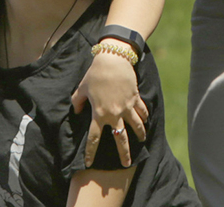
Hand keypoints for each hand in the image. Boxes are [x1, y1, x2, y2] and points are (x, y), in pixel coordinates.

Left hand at [70, 48, 147, 166]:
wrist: (113, 59)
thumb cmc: (95, 73)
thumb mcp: (82, 87)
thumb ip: (77, 101)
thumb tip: (76, 111)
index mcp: (99, 113)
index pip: (94, 138)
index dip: (90, 152)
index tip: (88, 164)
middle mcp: (114, 114)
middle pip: (120, 139)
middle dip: (124, 153)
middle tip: (126, 165)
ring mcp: (127, 107)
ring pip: (136, 126)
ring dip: (140, 135)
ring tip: (142, 141)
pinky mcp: (135, 98)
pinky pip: (142, 111)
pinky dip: (145, 116)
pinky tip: (146, 121)